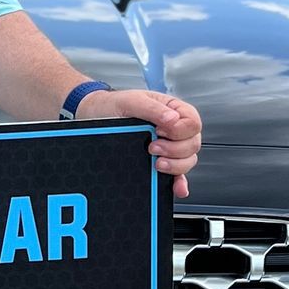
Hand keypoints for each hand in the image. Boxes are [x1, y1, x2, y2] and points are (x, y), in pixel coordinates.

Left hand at [78, 86, 202, 198]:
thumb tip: (172, 120)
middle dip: (174, 149)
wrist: (95, 118)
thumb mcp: (132, 101)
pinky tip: (176, 187)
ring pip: (188, 160)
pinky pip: (178, 175)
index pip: (193, 122)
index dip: (179, 130)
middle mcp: (174, 129)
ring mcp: (168, 147)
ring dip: (175, 165)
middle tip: (152, 147)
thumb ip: (153, 109)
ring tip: (156, 162)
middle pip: (193, 144)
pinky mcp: (160, 162)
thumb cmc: (113, 106)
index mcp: (172, 110)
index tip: (160, 131)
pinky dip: (179, 182)